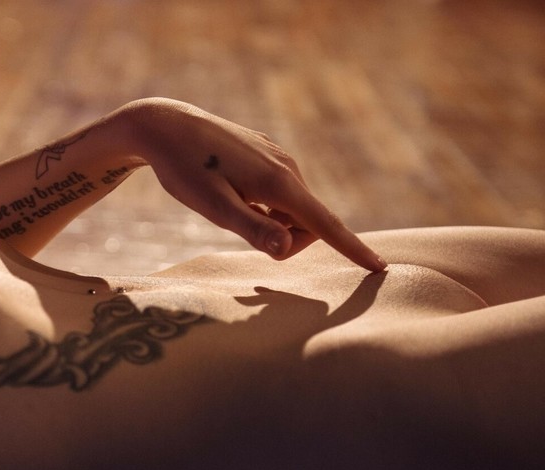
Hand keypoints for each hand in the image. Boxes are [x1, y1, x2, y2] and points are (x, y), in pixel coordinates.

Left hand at [124, 98, 385, 271]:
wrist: (165, 125)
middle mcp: (286, 168)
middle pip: (307, 223)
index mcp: (278, 183)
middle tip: (238, 230)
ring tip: (227, 207)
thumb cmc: (184, 170)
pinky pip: (279, 192)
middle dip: (286, 239)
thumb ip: (251, 229)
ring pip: (292, 208)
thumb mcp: (213, 207)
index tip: (379, 268)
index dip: (352, 248)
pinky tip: (230, 193)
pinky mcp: (265, 154)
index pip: (324, 224)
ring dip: (271, 223)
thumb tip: (287, 250)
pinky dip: (264, 207)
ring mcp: (277, 158)